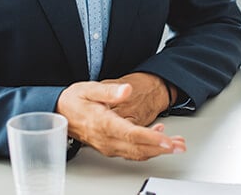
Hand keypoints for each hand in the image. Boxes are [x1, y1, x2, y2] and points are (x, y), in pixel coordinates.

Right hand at [55, 81, 185, 159]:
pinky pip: (132, 152)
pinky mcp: (110, 147)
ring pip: (137, 153)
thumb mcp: (88, 88)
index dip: (152, 138)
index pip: (131, 134)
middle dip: (162, 148)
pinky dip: (148, 148)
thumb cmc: (74, 100)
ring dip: (158, 150)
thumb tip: (126, 90)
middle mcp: (106, 139)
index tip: (167, 140)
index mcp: (103, 123)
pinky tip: (159, 137)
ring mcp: (108, 146)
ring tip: (177, 143)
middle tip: (181, 145)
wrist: (59, 113)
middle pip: (138, 148)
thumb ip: (109, 91)